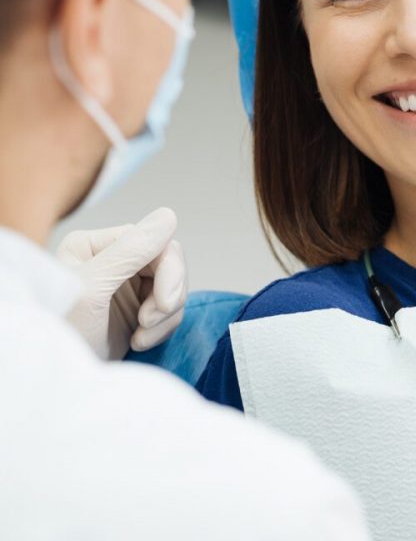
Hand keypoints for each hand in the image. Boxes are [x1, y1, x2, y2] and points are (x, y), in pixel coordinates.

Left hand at [58, 207, 186, 359]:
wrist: (56, 387)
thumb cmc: (61, 335)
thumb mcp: (92, 288)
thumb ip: (130, 251)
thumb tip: (169, 215)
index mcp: (95, 246)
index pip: (154, 241)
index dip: (169, 270)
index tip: (164, 304)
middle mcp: (113, 261)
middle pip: (169, 263)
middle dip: (168, 295)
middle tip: (150, 322)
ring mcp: (126, 288)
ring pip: (174, 287)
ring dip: (166, 316)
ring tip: (141, 337)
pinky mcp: (136, 312)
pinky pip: (170, 310)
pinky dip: (163, 328)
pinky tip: (139, 342)